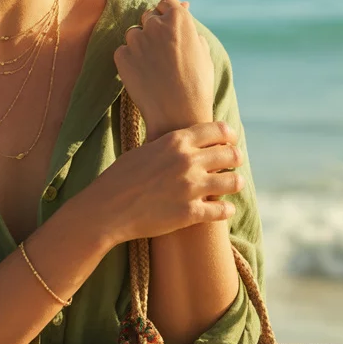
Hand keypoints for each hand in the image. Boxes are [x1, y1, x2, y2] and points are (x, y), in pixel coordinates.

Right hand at [93, 120, 244, 244]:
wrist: (106, 210)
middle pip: (229, 154)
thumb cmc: (119, 179)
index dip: (228, 135)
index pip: (217, 130)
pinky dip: (226, 210)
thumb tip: (181, 142)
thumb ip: (167, 146)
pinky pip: (222, 210)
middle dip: (236, 158)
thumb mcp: (144, 151)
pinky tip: (225, 209)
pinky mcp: (190, 213)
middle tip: (236, 162)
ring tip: (235, 184)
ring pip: (232, 182)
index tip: (230, 141)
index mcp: (176, 142)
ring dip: (236, 183)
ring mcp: (191, 188)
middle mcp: (187, 161)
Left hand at [113, 0, 213, 139]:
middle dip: (153, 31)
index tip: (169, 31)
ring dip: (140, 45)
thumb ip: (190, 28)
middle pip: (148, 17)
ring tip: (154, 68)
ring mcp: (137, 40)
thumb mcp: (202, 52)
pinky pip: (122, 51)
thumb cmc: (197, 85)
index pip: (166, 3)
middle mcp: (156, 24)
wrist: (179, 116)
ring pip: (133, 34)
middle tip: (163, 55)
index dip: (167, 15)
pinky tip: (143, 76)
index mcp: (179, 19)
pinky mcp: (122, 57)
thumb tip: (184, 7)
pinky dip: (129, 60)